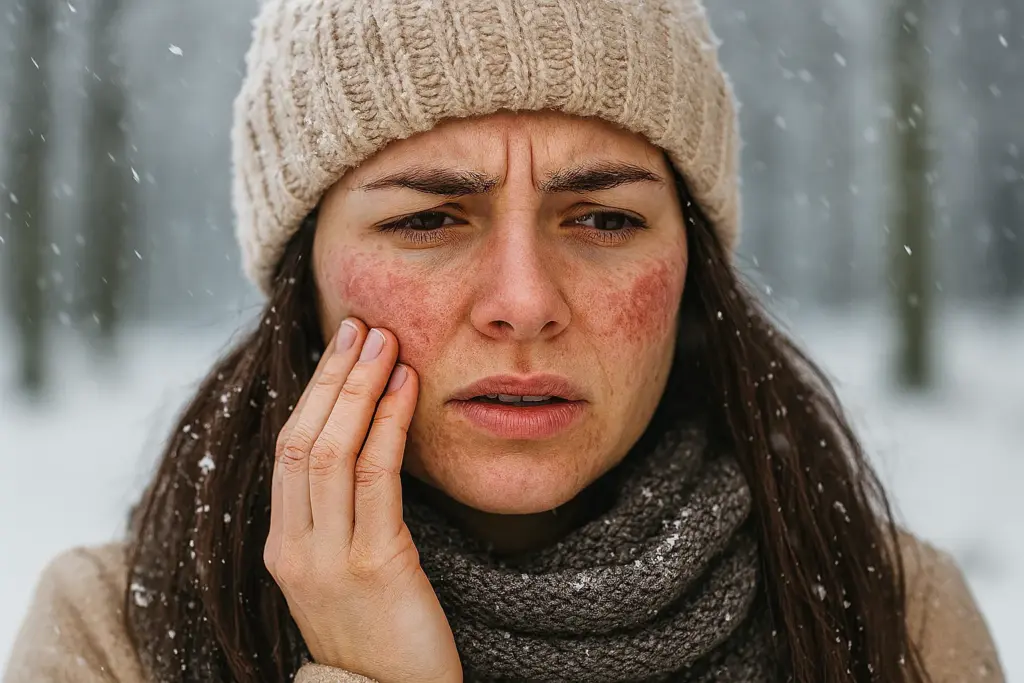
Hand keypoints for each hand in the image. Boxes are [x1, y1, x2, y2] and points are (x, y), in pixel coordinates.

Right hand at [264, 317, 461, 682]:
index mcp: (283, 546)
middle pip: (302, 439)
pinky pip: (376, 478)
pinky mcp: (374, 565)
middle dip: (332, 376)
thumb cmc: (381, 636)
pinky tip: (407, 389)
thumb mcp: (344, 572)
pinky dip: (389, 424)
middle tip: (361, 325)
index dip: (313, 392)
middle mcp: (294, 548)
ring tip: (386, 342)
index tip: (340, 346)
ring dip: (360, 388)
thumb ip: (341, 517)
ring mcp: (328, 559)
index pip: (289, 450)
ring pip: (331, 450)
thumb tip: (365, 445)